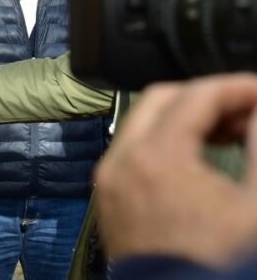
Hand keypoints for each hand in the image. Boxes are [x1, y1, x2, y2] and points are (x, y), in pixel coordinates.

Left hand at [96, 73, 256, 267]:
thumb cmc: (220, 262)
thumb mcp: (256, 205)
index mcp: (156, 156)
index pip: (195, 96)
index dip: (236, 87)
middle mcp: (120, 160)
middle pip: (160, 99)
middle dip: (206, 96)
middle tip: (248, 108)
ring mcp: (109, 179)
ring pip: (142, 122)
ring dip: (184, 117)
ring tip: (232, 129)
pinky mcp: (108, 197)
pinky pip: (132, 149)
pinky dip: (164, 140)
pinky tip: (199, 152)